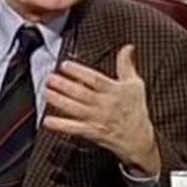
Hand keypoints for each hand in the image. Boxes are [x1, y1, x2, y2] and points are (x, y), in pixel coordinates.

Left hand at [43, 45, 160, 175]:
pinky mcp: (92, 132)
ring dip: (59, 101)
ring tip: (47, 93)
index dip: (79, 71)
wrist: (139, 139)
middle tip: (50, 78)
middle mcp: (104, 104)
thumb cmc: (136, 109)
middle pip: (82, 93)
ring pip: (75, 109)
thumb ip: (126, 65)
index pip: (94, 79)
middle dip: (64, 85)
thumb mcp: (135, 84)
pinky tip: (48, 121)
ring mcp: (97, 119)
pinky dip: (61, 126)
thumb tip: (127, 47)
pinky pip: (74, 128)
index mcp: (114, 91)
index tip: (65, 65)